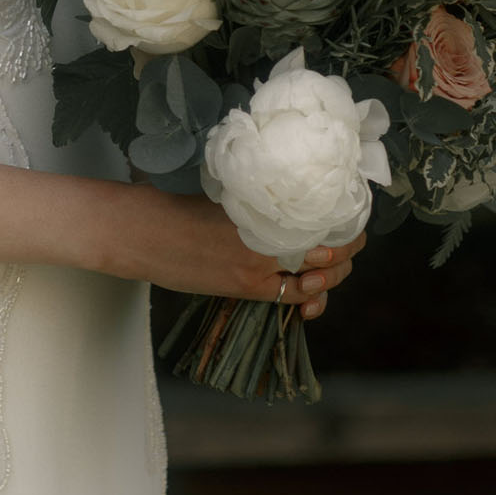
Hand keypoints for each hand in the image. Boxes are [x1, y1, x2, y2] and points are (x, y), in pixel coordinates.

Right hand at [107, 184, 365, 316]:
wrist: (141, 233)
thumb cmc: (176, 205)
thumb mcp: (227, 195)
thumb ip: (260, 203)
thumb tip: (288, 203)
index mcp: (265, 212)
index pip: (324, 221)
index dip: (347, 223)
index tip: (354, 214)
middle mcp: (267, 241)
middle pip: (329, 252)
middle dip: (348, 250)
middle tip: (353, 240)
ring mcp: (257, 269)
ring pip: (316, 279)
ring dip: (333, 276)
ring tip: (337, 266)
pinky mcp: (244, 289)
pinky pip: (289, 298)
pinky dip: (309, 299)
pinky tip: (312, 298)